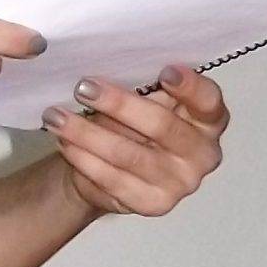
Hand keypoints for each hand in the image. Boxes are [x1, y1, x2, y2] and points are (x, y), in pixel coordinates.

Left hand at [40, 63, 228, 218]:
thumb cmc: (134, 124)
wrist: (113, 169)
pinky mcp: (153, 204)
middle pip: (161, 126)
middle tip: (83, 88)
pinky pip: (112, 179)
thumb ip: (145, 86)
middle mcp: (202, 154)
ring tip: (56, 117)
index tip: (165, 72)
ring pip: (128, 154)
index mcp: (209, 120)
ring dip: (87, 133)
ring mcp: (180, 183)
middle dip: (119, 105)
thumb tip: (115, 62)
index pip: (208, 102)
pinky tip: (64, 142)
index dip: (191, 87)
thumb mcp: (145, 99)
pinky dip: (83, 158)